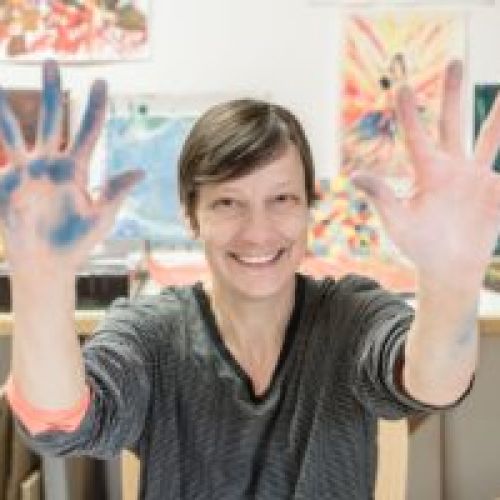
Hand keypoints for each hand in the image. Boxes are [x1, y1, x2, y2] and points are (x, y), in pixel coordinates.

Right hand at [0, 60, 142, 274]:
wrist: (50, 263)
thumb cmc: (78, 241)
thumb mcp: (101, 216)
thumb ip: (115, 191)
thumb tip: (141, 170)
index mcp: (76, 168)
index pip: (87, 131)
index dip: (93, 108)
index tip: (100, 81)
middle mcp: (51, 163)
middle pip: (51, 120)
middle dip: (50, 92)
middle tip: (52, 61)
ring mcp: (27, 171)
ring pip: (17, 132)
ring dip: (8, 108)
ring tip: (1, 85)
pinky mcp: (8, 182)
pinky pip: (0, 153)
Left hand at [350, 60, 499, 285]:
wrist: (449, 268)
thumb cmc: (419, 247)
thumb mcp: (398, 222)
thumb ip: (382, 196)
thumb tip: (356, 174)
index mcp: (427, 172)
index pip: (416, 135)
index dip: (409, 111)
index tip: (402, 86)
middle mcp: (451, 168)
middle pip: (452, 122)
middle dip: (452, 93)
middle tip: (454, 61)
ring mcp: (476, 177)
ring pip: (488, 138)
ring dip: (496, 116)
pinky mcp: (496, 191)